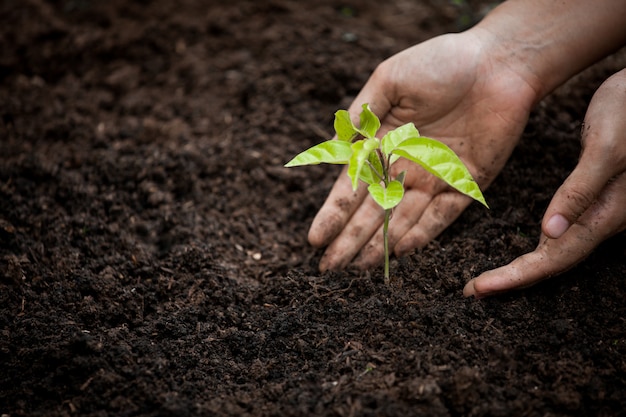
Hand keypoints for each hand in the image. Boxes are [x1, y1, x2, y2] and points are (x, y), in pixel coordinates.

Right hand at [308, 31, 538, 271]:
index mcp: (383, 143)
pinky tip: (400, 252)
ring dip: (380, 245)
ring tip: (357, 270)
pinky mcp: (466, 183)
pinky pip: (442, 216)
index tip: (315, 239)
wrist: (498, 61)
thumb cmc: (441, 62)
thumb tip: (335, 145)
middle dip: (349, 240)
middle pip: (372, 212)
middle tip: (329, 268)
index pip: (352, 186)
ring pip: (401, 220)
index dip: (333, 213)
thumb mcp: (390, 79)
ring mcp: (434, 178)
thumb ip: (363, 112)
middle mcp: (405, 166)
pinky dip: (421, 234)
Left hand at [464, 68, 625, 297]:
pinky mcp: (596, 198)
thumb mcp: (606, 148)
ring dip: (524, 268)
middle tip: (473, 291)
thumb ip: (582, 190)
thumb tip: (550, 233)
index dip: (515, 277)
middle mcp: (603, 218)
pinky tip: (530, 245)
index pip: (554, 258)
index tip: (479, 289)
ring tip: (491, 279)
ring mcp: (602, 210)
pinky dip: (540, 246)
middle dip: (513, 280)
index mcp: (605, 212)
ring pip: (559, 250)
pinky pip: (565, 233)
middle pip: (554, 261)